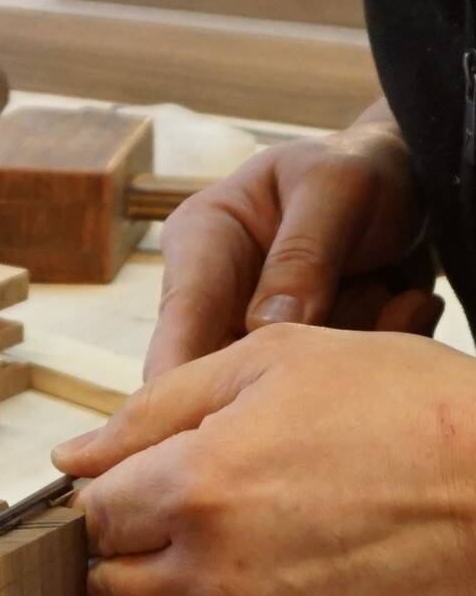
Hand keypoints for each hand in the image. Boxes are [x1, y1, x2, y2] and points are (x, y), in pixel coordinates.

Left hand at [52, 325, 475, 595]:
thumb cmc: (418, 419)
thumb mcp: (281, 361)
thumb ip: (159, 406)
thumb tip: (75, 456)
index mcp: (200, 484)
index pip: (90, 516)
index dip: (99, 504)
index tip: (122, 501)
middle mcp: (214, 571)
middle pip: (97, 590)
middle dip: (104, 566)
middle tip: (131, 551)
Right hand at [148, 111, 438, 377]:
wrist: (416, 179)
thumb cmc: (365, 166)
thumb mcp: (338, 188)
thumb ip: (302, 255)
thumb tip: (263, 329)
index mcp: (200, 243)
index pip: (179, 323)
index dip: (180, 383)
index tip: (206, 429)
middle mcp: (214, 296)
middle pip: (213, 370)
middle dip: (281, 369)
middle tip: (344, 343)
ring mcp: (252, 330)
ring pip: (269, 384)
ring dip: (335, 354)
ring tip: (386, 291)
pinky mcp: (288, 355)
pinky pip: (314, 383)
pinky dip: (364, 357)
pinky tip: (400, 306)